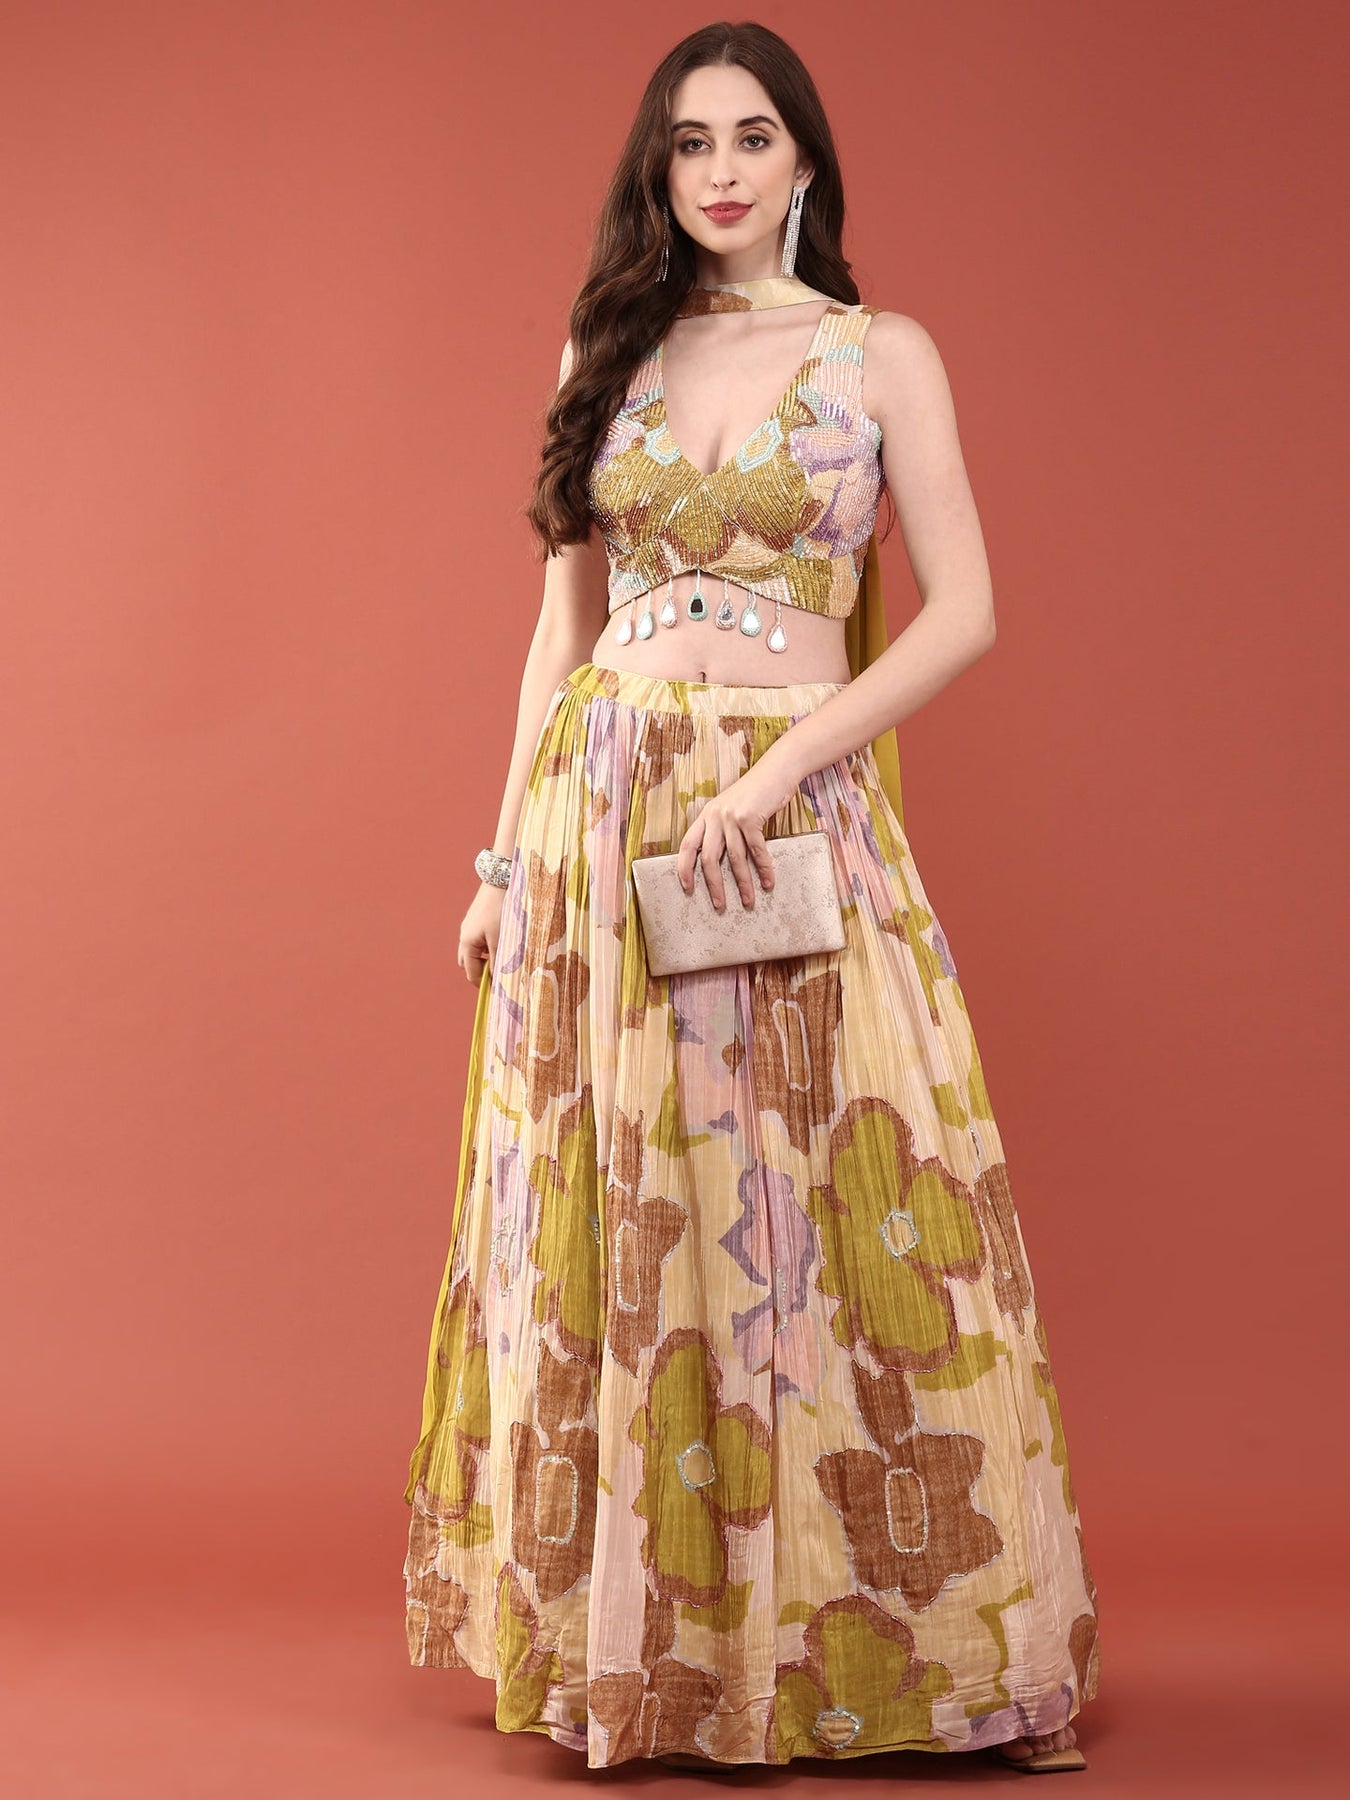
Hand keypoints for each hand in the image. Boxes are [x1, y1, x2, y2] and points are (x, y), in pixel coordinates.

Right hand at [458, 882, 505, 983]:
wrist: (500, 880)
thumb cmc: (500, 910)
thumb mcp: (500, 938)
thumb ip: (497, 960)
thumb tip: (496, 979)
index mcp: (467, 943)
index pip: (471, 972)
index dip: (483, 984)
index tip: (497, 991)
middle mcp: (464, 936)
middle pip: (468, 963)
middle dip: (481, 972)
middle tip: (499, 976)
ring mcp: (470, 927)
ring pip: (474, 951)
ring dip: (485, 959)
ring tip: (503, 959)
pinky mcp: (477, 919)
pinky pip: (479, 940)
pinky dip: (487, 947)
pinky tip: (502, 943)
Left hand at [676, 759, 796, 910]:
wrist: (776, 770)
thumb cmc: (756, 792)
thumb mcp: (731, 807)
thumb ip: (722, 828)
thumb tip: (721, 860)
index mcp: (706, 815)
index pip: (687, 845)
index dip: (684, 868)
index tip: (687, 888)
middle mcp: (715, 816)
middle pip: (709, 858)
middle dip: (714, 885)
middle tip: (719, 905)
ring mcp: (732, 816)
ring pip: (734, 858)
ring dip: (743, 883)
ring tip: (748, 900)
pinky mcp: (751, 818)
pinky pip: (756, 851)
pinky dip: (763, 869)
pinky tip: (767, 882)